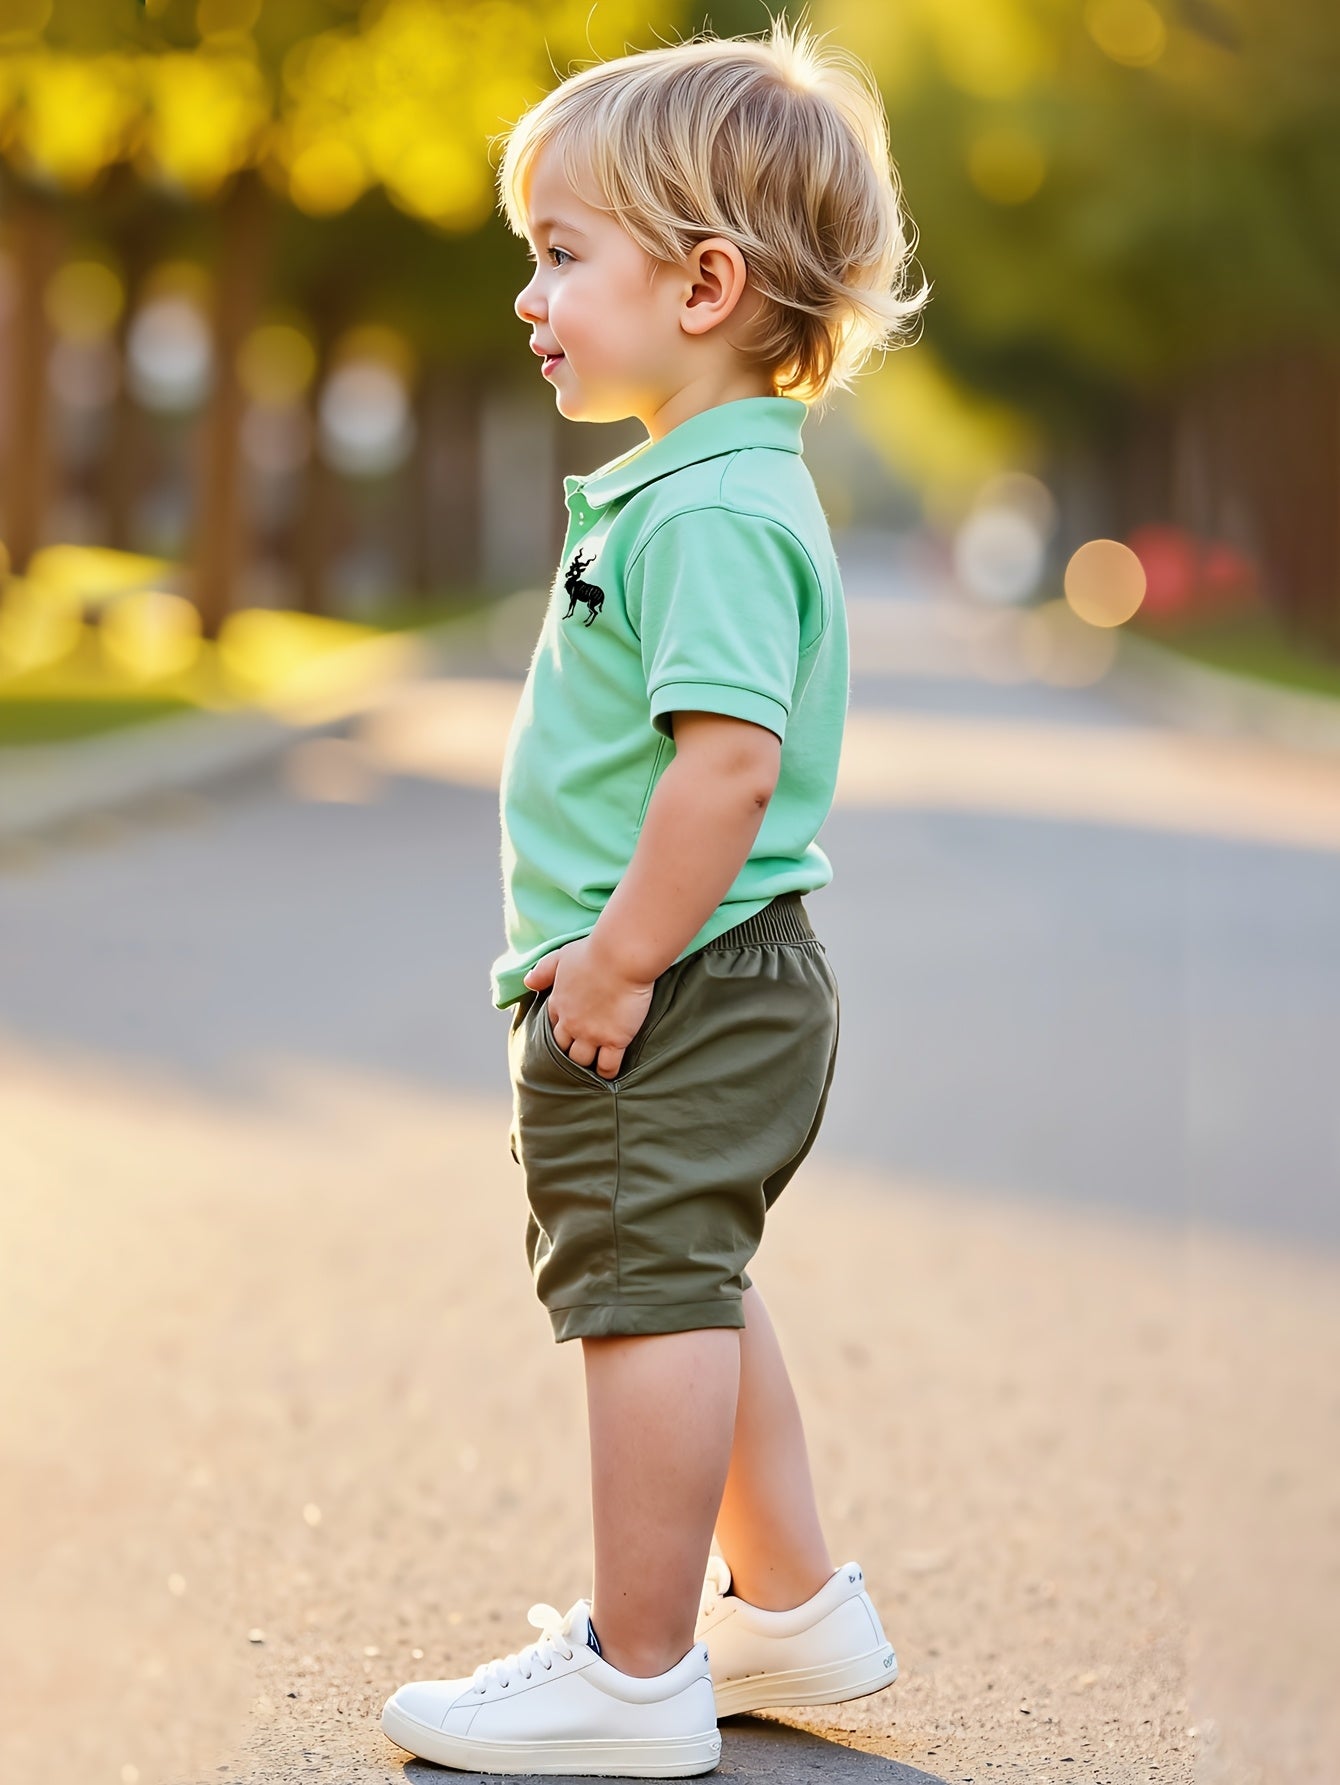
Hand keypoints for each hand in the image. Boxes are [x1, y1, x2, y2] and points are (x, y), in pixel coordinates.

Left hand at [522, 935, 654, 1079]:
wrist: (620, 956)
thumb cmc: (594, 951)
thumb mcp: (561, 956)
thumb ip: (543, 970)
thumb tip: (527, 982)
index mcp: (558, 1003)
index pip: (551, 1025)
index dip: (558, 1029)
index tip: (566, 1032)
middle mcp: (571, 1023)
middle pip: (561, 1049)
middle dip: (566, 1052)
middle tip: (576, 1056)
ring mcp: (591, 1034)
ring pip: (581, 1061)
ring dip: (584, 1065)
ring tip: (590, 1070)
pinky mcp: (614, 1040)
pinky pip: (607, 1066)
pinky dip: (606, 1073)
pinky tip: (608, 1075)